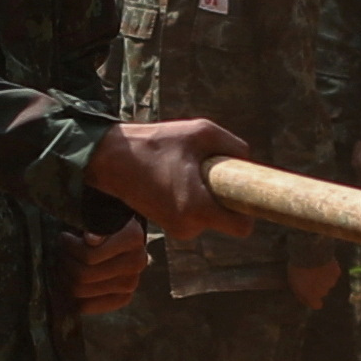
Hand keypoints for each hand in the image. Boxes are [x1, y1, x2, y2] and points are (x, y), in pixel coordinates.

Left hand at [58, 218, 145, 316]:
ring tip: (64, 264)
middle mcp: (137, 261)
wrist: (115, 235)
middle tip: (61, 252)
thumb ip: (92, 222)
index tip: (64, 237)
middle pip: (83, 275)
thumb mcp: (93, 215)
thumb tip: (91, 239)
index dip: (69, 246)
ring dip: (65, 277)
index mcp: (132, 236)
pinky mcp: (123, 298)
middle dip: (65, 262)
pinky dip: (71, 296)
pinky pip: (86, 305)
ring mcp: (131, 283)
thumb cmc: (98, 221)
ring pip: (80, 290)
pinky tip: (70, 281)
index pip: (89, 256)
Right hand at [90, 118, 243, 232]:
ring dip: (206, 197)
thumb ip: (234, 146)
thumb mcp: (201, 132)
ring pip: (210, 216)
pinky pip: (194, 215)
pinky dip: (193, 199)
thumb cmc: (157, 143)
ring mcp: (176, 229)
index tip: (244, 191)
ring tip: (185, 171)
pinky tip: (176, 178)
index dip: (248, 210)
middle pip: (227, 219)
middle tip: (207, 170)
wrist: (112, 159)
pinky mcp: (167, 225)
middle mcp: (188, 226)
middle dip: (223, 197)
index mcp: (198, 208)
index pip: (242, 228)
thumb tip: (248, 161)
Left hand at [282, 247, 339, 306]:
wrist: (310, 253)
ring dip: (323, 278)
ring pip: (328, 283)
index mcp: (312, 296)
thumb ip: (299, 292)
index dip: (313, 300)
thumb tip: (303, 296)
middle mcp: (323, 292)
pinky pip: (333, 273)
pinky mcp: (336, 272)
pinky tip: (323, 262)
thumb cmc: (298, 268)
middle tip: (310, 276)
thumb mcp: (293, 282)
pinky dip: (329, 269)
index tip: (309, 293)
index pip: (316, 305)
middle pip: (322, 292)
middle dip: (317, 286)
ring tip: (316, 267)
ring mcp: (331, 282)